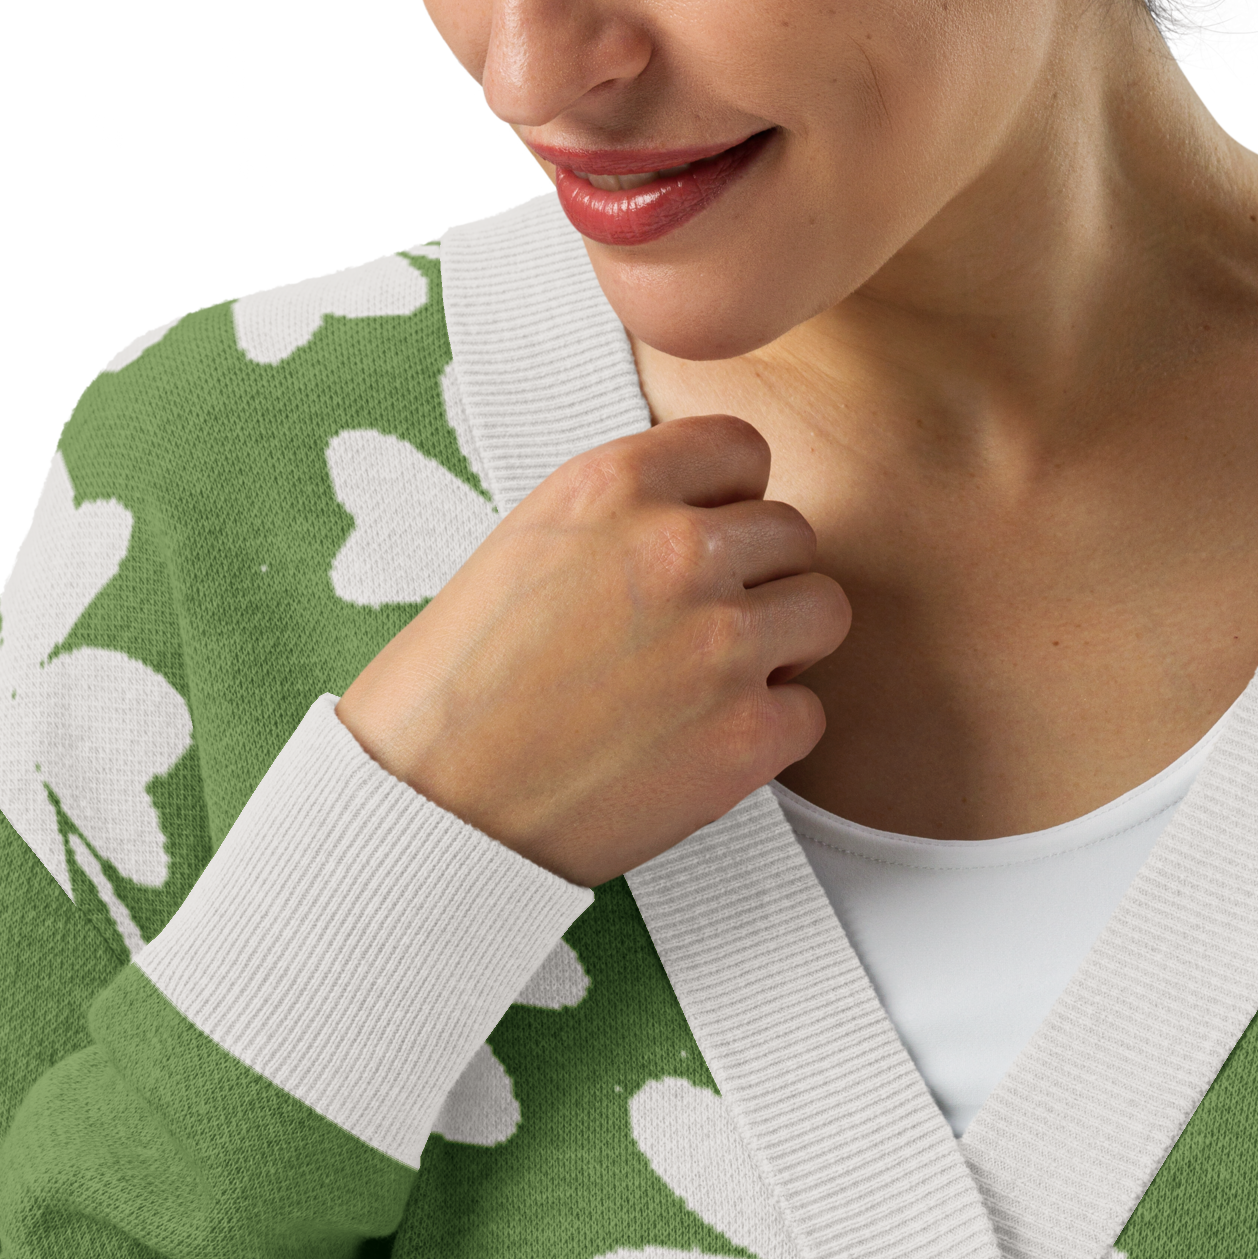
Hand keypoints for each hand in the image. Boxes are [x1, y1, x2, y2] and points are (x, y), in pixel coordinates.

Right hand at [336, 414, 848, 886]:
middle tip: (700, 632)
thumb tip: (706, 518)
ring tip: (714, 683)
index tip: (707, 542)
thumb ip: (623, 520)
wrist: (433, 808)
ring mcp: (723, 643)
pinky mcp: (748, 734)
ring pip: (824, 611)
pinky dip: (770, 734)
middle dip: (759, 581)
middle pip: (793, 533)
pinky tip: (702, 746)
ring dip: (784, 647)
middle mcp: (678, 550)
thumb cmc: (458, 689)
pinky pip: (811, 712)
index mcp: (612, 487)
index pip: (741, 450)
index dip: (731, 502)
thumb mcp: (526, 548)